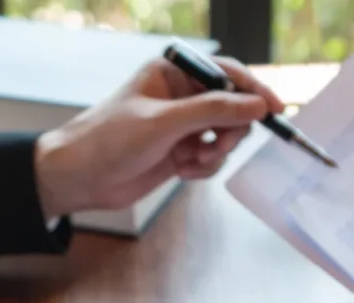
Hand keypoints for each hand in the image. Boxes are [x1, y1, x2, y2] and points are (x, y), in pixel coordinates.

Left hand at [33, 56, 284, 217]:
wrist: (79, 179)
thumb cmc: (109, 140)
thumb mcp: (164, 123)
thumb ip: (213, 111)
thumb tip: (256, 105)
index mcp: (173, 72)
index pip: (226, 73)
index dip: (253, 91)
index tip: (274, 110)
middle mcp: (181, 95)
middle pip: (232, 107)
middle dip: (229, 131)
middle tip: (215, 147)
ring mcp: (182, 124)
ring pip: (225, 135)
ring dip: (215, 152)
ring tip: (191, 161)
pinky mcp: (180, 150)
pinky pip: (212, 157)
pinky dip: (204, 167)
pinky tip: (182, 171)